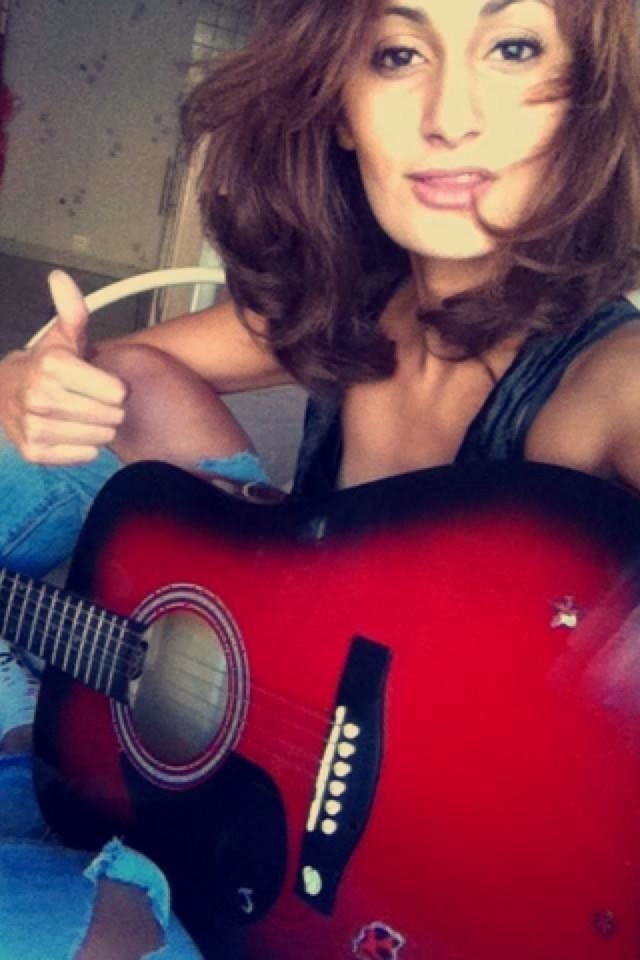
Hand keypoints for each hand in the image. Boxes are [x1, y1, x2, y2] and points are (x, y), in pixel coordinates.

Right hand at [0, 271, 126, 463]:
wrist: (5, 395)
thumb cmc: (46, 366)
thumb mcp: (63, 336)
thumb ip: (72, 310)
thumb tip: (60, 278)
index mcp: (52, 365)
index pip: (116, 392)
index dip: (116, 388)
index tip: (105, 383)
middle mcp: (39, 396)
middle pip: (111, 416)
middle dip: (111, 410)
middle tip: (96, 401)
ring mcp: (35, 426)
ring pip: (100, 437)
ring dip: (100, 428)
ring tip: (85, 415)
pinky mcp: (34, 452)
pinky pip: (84, 455)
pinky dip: (86, 447)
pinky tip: (74, 432)